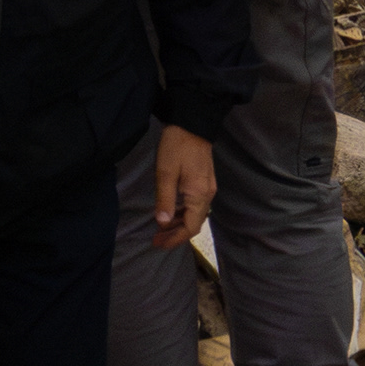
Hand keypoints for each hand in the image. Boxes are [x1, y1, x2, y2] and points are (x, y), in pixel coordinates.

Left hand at [152, 126, 217, 249]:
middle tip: (156, 239)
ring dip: (179, 223)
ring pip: (195, 214)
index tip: (158, 243)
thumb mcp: (165, 173)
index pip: (190, 227)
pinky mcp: (205, 181)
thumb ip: (164, 199)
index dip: (175, 238)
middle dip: (176, 234)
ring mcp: (208, 187)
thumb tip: (162, 223)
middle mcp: (208, 194)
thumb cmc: (176, 146)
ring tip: (161, 228)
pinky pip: (196, 205)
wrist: (192, 122)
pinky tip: (171, 211)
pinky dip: (183, 212)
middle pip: (195, 223)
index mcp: (199, 194)